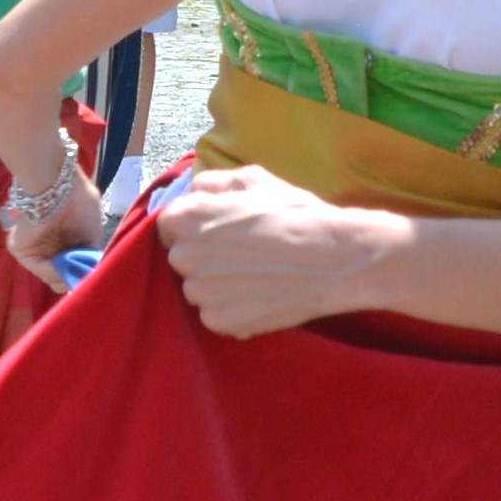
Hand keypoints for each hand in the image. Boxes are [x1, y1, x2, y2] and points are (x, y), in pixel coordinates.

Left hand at [0, 141, 110, 287]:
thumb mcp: (92, 232)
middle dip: (74, 277)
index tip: (93, 274)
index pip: (76, 265)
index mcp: (68, 238)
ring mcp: (36, 249)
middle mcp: (51, 245)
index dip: (84, 272)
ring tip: (74, 267)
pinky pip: (39, 269)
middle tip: (83, 274)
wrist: (54, 188)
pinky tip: (61, 265)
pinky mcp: (22, 251)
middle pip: (63, 274)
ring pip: (51, 276)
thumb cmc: (79, 203)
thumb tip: (86, 275)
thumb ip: (89, 254)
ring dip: (64, 275)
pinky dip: (52, 271)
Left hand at [153, 162, 410, 338]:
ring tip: (256, 274)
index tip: (217, 231)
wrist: (332, 260)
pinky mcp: (219, 321)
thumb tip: (196, 192)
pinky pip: (215, 313)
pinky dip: (233, 307)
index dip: (193, 226)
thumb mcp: (255, 179)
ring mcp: (201, 293)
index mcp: (187, 218)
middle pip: (182, 258)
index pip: (168, 225)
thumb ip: (214, 182)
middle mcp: (185, 257)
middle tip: (243, 252)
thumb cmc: (295, 214)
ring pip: (198, 288)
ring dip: (217, 283)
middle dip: (204, 255)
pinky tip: (261, 293)